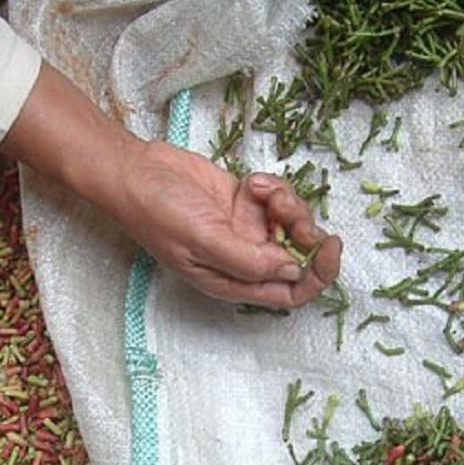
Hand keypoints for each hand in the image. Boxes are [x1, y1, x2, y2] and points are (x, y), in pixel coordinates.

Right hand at [110, 140, 341, 307]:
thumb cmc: (157, 212)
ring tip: (261, 188)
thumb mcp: (203, 241)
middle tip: (287, 208)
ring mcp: (245, 230)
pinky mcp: (244, 202)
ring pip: (290, 223)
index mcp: (234, 281)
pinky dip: (273, 187)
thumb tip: (294, 270)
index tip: (328, 246)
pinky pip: (278, 198)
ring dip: (287, 203)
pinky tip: (251, 180)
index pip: (290, 293)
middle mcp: (244, 260)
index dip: (317, 276)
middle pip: (297, 256)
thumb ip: (249, 261)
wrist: (134, 171)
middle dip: (302, 230)